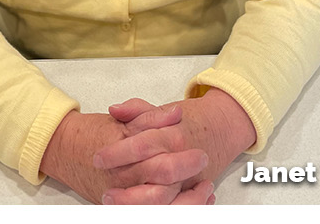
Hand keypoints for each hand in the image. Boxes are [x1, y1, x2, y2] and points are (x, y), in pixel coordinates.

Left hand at [96, 89, 255, 204]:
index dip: (118, 153)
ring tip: (114, 202)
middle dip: (128, 185)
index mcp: (174, 136)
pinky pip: (173, 206)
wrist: (220, 128)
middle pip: (157, 174)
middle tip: (106, 191)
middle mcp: (182, 158)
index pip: (144, 144)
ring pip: (166, 198)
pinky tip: (132, 208)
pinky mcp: (190, 191)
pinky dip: (154, 210)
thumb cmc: (188, 123)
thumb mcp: (160, 112)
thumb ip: (137, 109)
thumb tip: (115, 109)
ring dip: (137, 203)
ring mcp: (188, 178)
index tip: (99, 158)